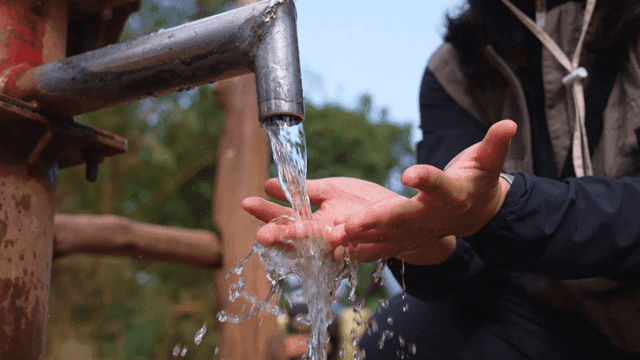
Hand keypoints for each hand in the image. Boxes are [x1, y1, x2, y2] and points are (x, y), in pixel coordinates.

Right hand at [241, 177, 398, 249]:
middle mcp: (325, 235)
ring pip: (321, 243)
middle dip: (280, 234)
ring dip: (306, 239)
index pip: (285, 217)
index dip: (266, 212)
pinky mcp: (365, 248)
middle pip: (297, 234)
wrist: (403, 217)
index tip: (246, 202)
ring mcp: (344, 244)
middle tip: (260, 235)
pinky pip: (351, 248)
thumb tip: (267, 184)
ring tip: (291, 232)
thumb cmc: (364, 203)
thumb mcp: (332, 191)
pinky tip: (332, 238)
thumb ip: (304, 190)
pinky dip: (342, 246)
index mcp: (315, 220)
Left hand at [335, 120, 516, 260]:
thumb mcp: (487, 161)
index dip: (427, 179)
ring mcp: (419, 231)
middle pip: (403, 217)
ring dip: (361, 239)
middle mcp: (433, 216)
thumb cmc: (477, 181)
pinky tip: (336, 251)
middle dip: (376, 221)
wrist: (477, 214)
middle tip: (350, 224)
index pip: (440, 185)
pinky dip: (361, 250)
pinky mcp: (407, 239)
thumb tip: (508, 124)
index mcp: (453, 194)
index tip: (409, 173)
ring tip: (334, 239)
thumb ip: (495, 145)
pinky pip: (383, 246)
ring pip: (388, 237)